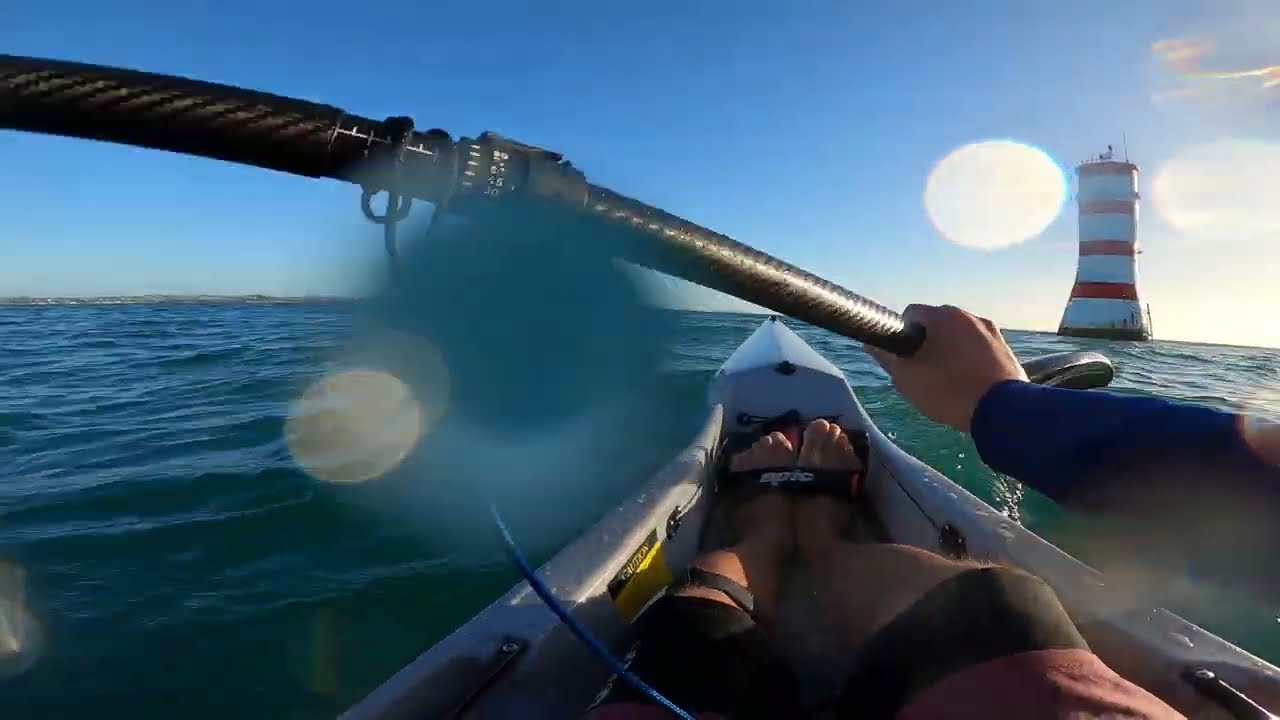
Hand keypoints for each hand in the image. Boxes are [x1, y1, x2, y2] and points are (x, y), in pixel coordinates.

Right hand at [864, 304, 1026, 432]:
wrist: (1004, 412)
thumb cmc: (949, 391)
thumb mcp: (907, 378)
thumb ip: (886, 358)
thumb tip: (871, 344)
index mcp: (944, 316)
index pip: (910, 314)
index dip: (901, 335)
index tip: (903, 358)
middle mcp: (970, 316)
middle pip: (937, 324)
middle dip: (927, 343)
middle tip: (923, 373)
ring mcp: (992, 332)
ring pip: (959, 337)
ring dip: (949, 352)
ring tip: (948, 382)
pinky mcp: (1006, 350)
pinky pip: (979, 349)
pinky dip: (970, 361)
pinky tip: (968, 385)